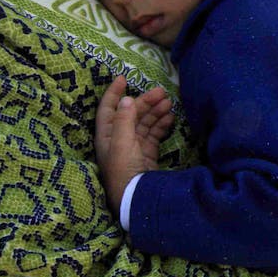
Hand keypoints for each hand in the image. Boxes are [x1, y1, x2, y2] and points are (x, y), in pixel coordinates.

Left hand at [94, 76, 174, 213]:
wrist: (136, 199)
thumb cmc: (124, 171)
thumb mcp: (121, 144)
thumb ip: (124, 120)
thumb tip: (128, 98)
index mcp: (107, 136)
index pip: (108, 109)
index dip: (114, 92)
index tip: (123, 77)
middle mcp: (119, 139)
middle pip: (131, 113)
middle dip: (145, 101)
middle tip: (162, 92)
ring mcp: (134, 147)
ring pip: (144, 122)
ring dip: (155, 111)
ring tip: (169, 103)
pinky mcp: (147, 154)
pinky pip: (154, 134)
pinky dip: (162, 125)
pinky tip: (170, 118)